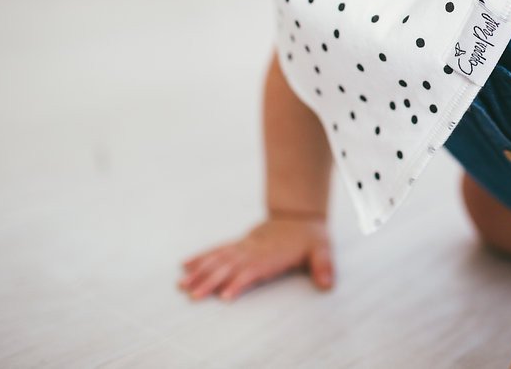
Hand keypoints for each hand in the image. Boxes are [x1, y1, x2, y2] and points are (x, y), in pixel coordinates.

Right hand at [178, 217, 334, 300]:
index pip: (253, 270)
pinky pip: (217, 250)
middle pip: (229, 267)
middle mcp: (254, 251)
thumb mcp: (323, 249)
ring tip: (182, 285)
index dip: (239, 282)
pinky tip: (186, 265)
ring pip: (218, 259)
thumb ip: (324, 265)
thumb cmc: (311, 237)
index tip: (225, 295)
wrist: (300, 215)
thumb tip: (328, 283)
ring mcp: (244, 246)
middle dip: (210, 281)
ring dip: (200, 272)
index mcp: (273, 255)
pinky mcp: (239, 244)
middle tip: (193, 295)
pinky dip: (201, 257)